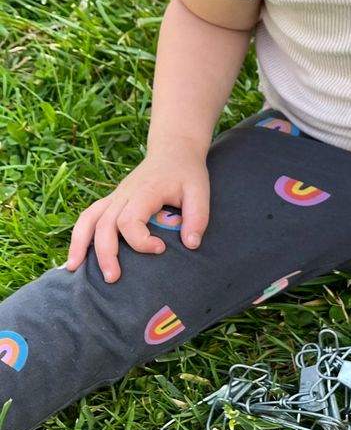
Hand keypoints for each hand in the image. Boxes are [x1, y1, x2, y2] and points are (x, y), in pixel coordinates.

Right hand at [66, 144, 209, 282]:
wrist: (173, 151)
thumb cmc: (187, 173)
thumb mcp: (200, 192)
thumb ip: (197, 218)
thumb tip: (191, 245)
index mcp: (144, 192)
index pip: (129, 220)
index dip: (141, 241)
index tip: (161, 248)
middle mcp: (124, 194)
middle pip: (104, 224)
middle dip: (105, 253)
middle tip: (113, 278)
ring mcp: (115, 197)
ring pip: (89, 219)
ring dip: (79, 244)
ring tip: (73, 269)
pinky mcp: (113, 200)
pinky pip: (88, 216)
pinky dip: (79, 234)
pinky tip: (75, 254)